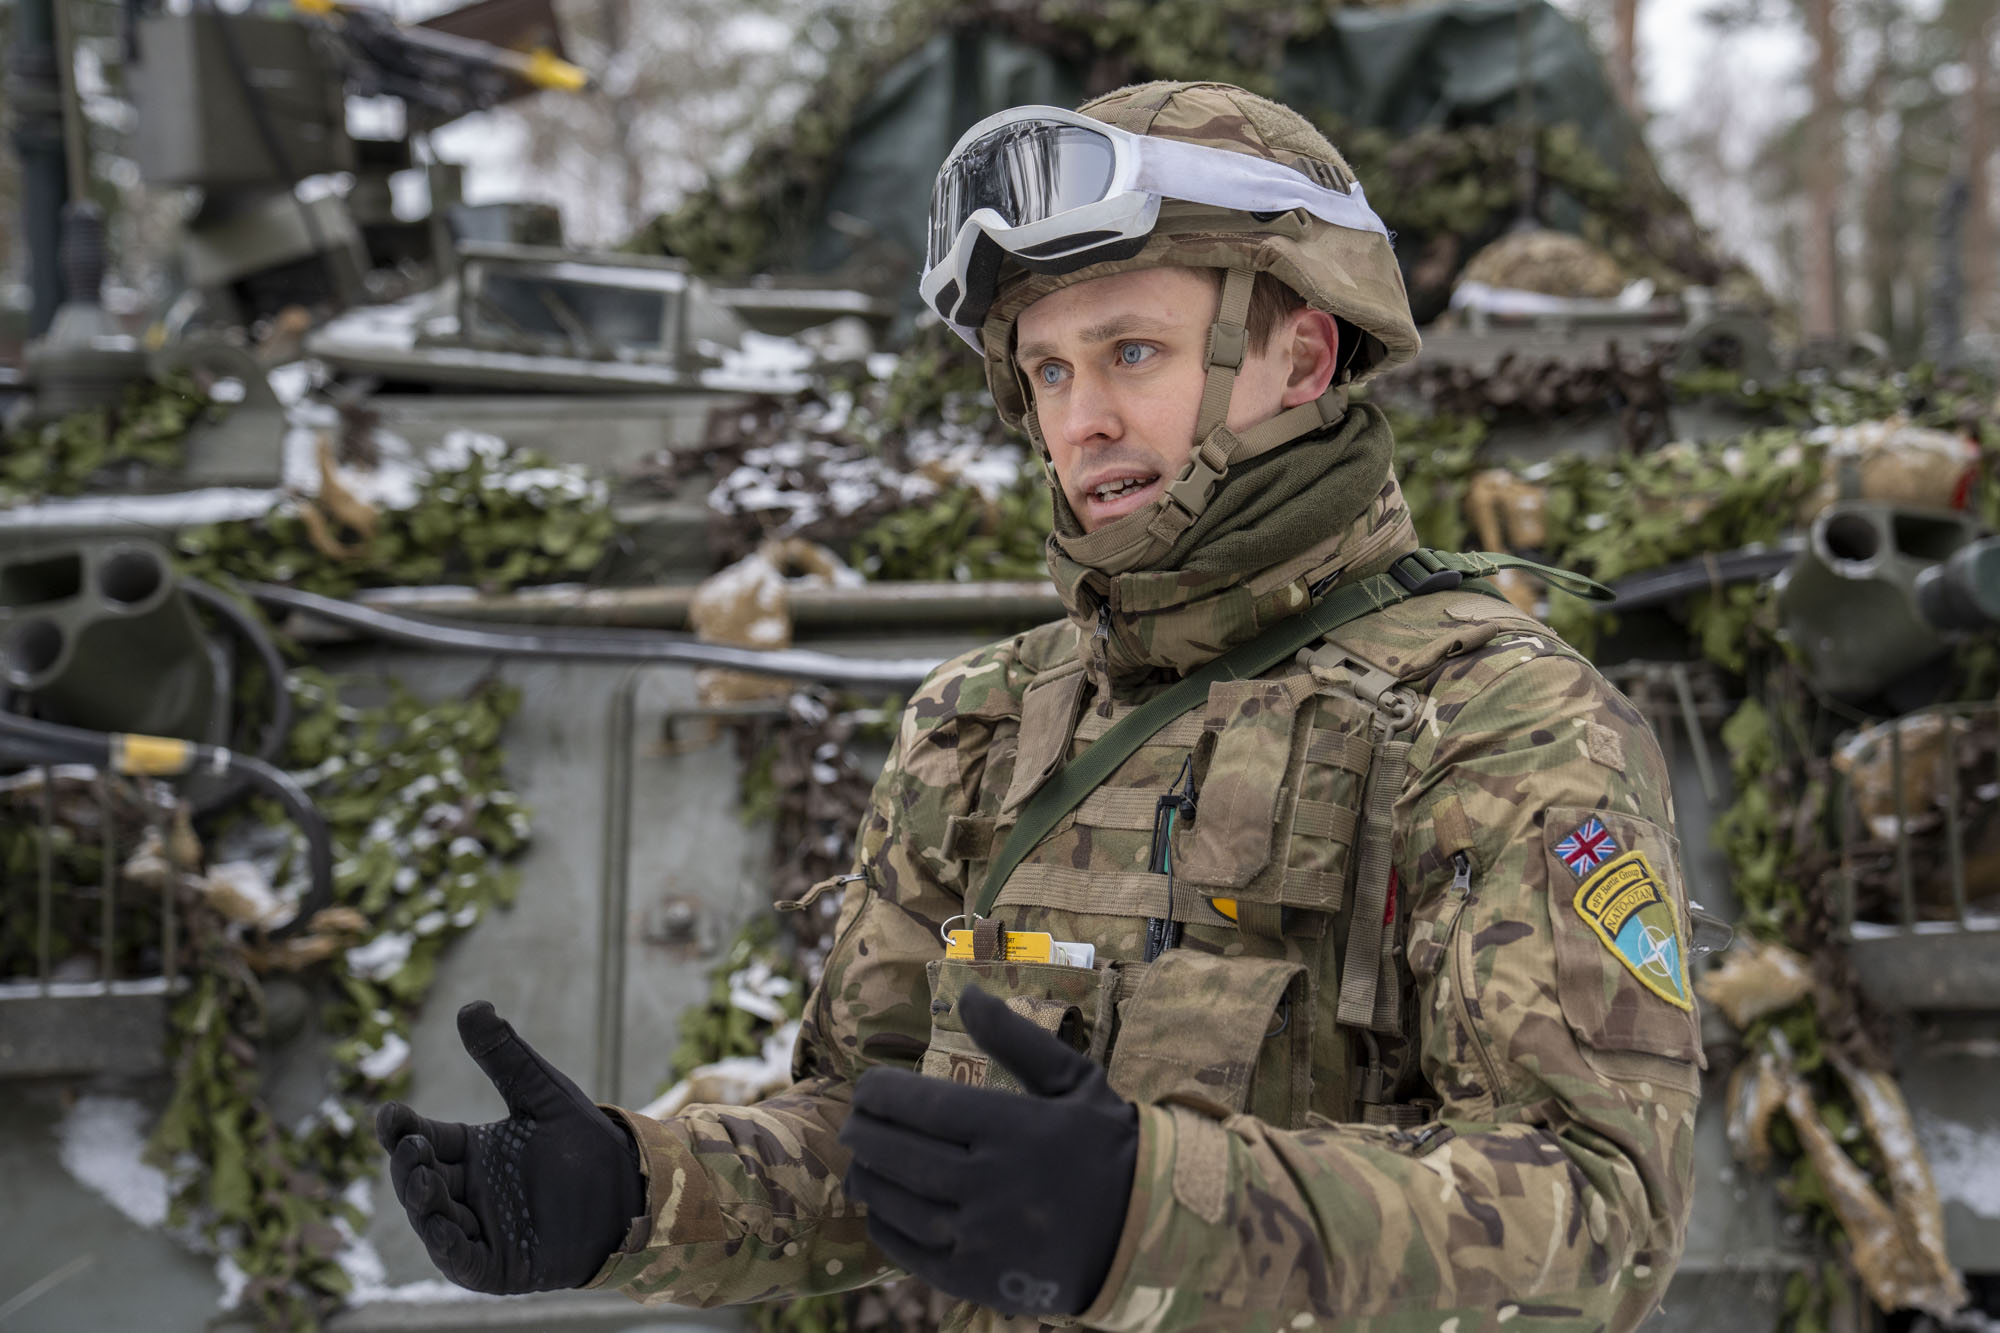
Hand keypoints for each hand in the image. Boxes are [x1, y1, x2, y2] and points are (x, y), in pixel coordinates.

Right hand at [374, 1001, 642, 1293]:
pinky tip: (439, 1223)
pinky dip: (445, 1244)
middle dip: (407, 1162)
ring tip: (422, 1174)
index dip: (401, 1129)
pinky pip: (460, 1258)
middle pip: (420, 1178)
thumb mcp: (544, 1094)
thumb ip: (506, 1058)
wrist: (633, 1189)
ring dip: (421, 1200)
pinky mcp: (496, 1265)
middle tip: (409, 1143)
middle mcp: (468, 1190)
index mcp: (472, 1151)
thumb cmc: (585, 1143)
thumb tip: (471, 1006)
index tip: (388, 1113)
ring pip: (433, 1219)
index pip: (423, 1138)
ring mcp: (479, 1229)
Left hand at [839, 986, 1137, 1317]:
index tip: (867, 1088)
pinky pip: (912, 1253)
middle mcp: (990, 1181)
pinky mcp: (977, 1278)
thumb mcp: (1074, 1079)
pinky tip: (883, 1209)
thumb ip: (1016, 1038)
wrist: (1147, 1228)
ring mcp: (981, 1235)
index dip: (879, 1093)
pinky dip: (886, 1228)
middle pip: (897, 1153)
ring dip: (868, 1179)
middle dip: (863, 1133)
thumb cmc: (1106, 1144)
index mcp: (1011, 1126)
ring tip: (862, 1162)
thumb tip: (966, 994)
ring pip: (898, 1204)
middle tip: (852, 1122)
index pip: (919, 1104)